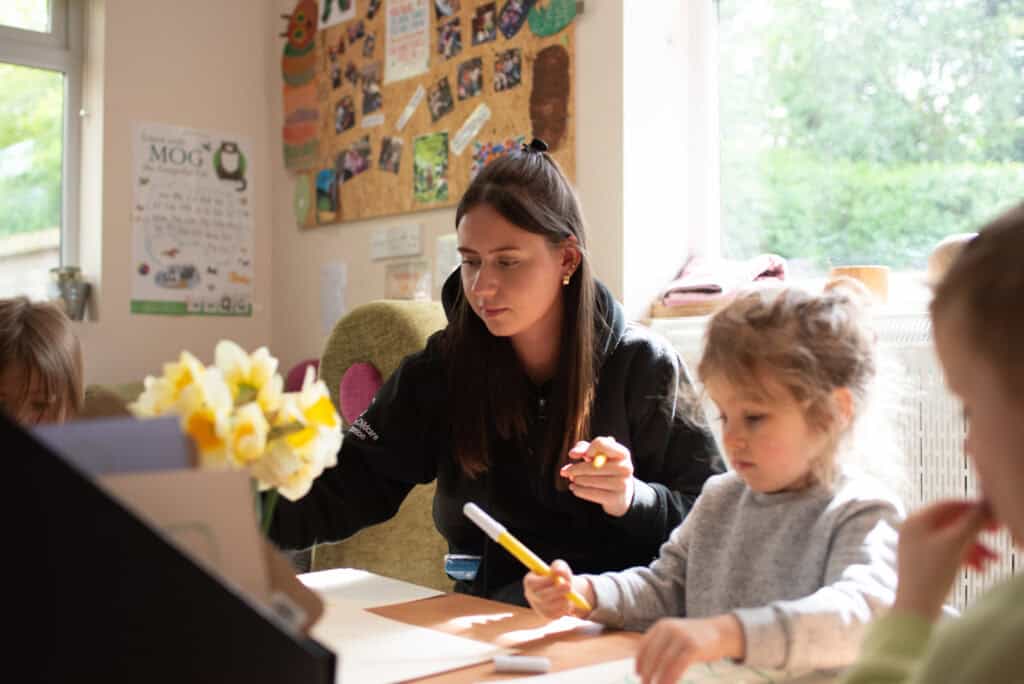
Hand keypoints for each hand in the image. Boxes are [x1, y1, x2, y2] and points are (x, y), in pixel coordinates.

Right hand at [523, 559, 593, 619]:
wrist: (563, 590)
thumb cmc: (558, 575)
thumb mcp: (559, 566)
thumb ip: (558, 566)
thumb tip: (558, 572)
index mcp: (529, 581)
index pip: (532, 583)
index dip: (545, 580)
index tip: (557, 576)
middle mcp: (531, 596)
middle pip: (542, 596)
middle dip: (557, 591)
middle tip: (569, 585)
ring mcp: (538, 607)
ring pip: (551, 606)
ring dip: (564, 599)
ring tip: (571, 593)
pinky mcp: (547, 616)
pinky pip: (557, 614)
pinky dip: (566, 608)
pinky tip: (568, 601)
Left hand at [560, 436, 634, 516]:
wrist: (621, 493)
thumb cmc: (606, 468)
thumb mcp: (598, 455)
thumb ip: (584, 448)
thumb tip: (572, 453)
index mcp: (623, 454)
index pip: (601, 444)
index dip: (588, 449)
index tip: (583, 455)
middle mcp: (626, 468)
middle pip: (592, 465)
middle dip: (575, 468)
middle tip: (564, 471)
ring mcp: (621, 484)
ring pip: (589, 480)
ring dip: (576, 479)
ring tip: (572, 479)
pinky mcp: (615, 498)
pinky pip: (590, 493)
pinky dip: (579, 490)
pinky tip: (574, 488)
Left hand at [635, 615, 744, 683]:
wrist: (720, 632)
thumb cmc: (694, 637)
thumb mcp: (674, 634)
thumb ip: (661, 644)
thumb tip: (645, 666)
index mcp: (662, 626)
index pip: (644, 644)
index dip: (639, 661)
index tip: (637, 673)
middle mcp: (670, 629)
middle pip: (652, 654)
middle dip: (647, 672)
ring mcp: (683, 637)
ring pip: (664, 661)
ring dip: (658, 678)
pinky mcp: (694, 647)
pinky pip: (678, 666)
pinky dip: (671, 678)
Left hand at [892, 499, 998, 621]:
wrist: (916, 608)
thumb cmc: (933, 573)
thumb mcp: (956, 544)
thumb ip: (972, 522)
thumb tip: (987, 503)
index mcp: (916, 520)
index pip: (948, 504)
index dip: (973, 507)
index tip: (994, 515)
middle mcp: (914, 529)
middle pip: (952, 522)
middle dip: (976, 530)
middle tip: (998, 534)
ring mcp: (917, 545)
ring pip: (953, 539)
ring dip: (975, 547)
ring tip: (994, 562)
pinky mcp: (923, 561)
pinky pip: (948, 552)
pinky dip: (965, 557)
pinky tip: (981, 570)